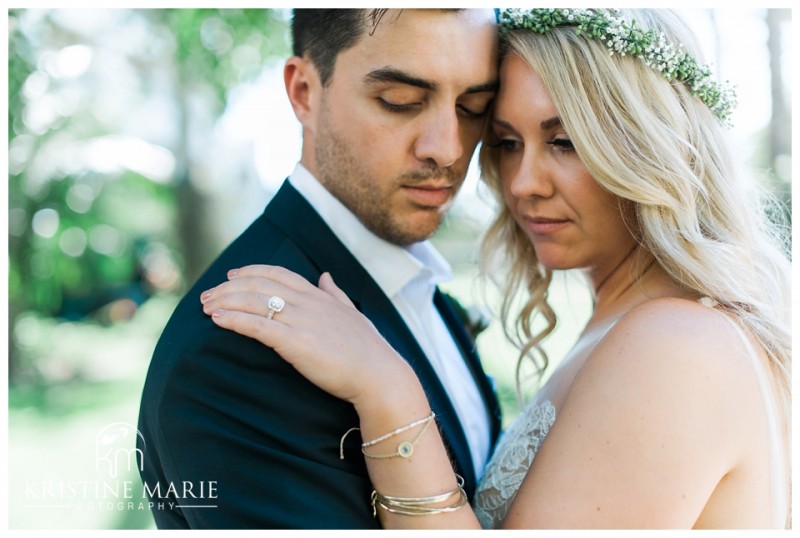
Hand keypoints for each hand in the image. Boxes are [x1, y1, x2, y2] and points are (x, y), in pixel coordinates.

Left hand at [200, 265, 414, 407]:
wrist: (379, 375)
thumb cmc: (368, 349)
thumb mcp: (351, 313)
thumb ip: (334, 293)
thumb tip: (325, 275)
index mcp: (319, 295)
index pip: (278, 274)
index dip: (251, 272)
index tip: (231, 275)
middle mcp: (308, 302)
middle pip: (259, 284)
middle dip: (228, 287)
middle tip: (208, 294)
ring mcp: (301, 321)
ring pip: (253, 301)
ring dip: (225, 301)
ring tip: (205, 306)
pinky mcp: (295, 343)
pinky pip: (257, 326)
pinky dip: (233, 319)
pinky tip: (217, 320)